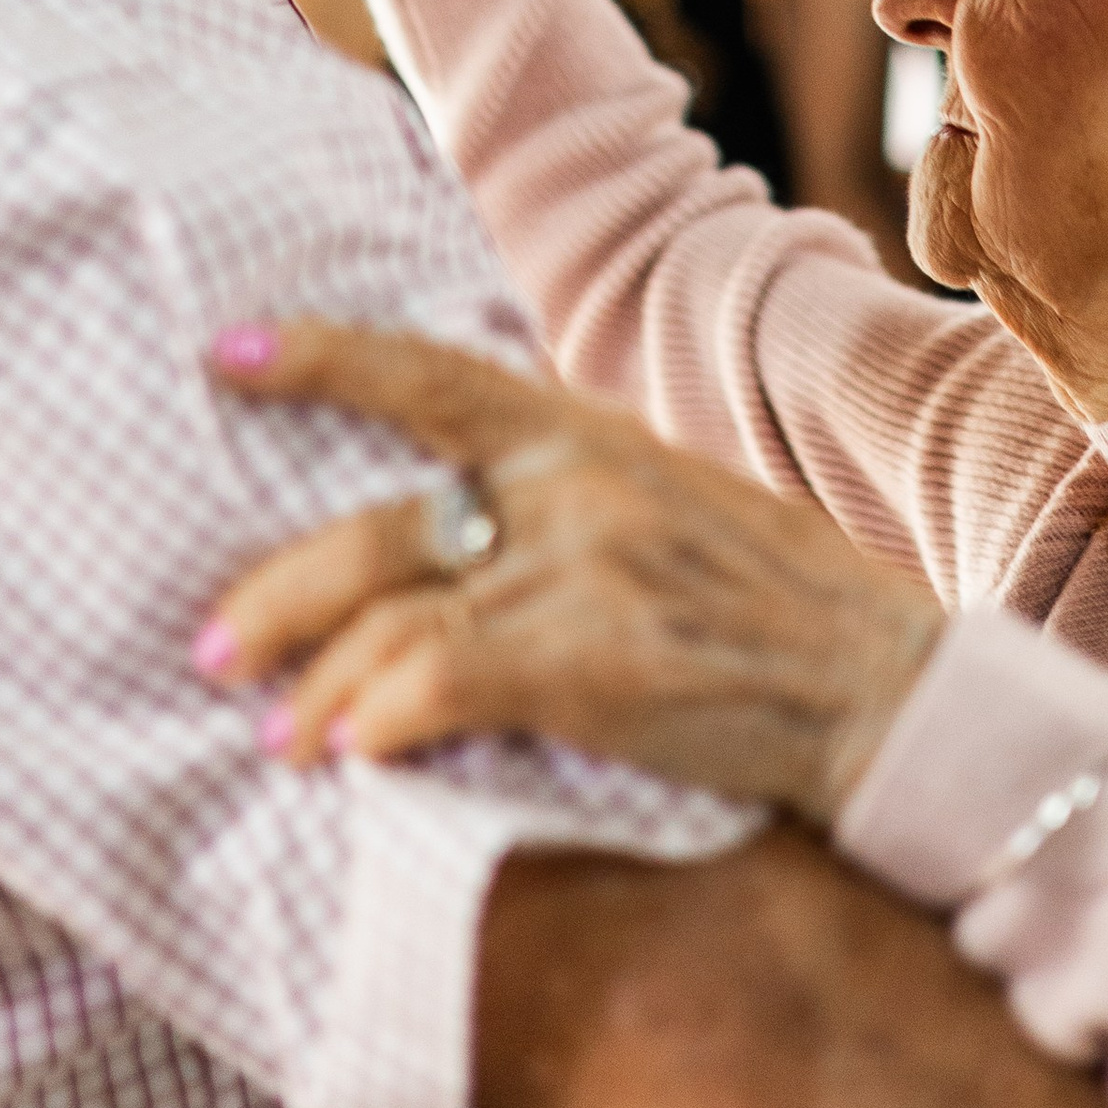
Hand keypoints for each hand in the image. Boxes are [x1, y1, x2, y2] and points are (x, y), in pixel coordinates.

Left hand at [193, 318, 946, 827]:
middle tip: (213, 649)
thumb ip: (572, 503)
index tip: (222, 350)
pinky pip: (444, 681)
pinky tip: (359, 757)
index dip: (321, 357)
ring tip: (283, 740)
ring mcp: (586, 566)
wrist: (894, 693)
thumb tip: (462, 533)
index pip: (432, 374)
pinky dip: (385, 719)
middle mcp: (577, 482)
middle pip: (377, 529)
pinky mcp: (595, 657)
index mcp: (591, 434)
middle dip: (276, 597)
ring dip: (319, 689)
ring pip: (394, 619)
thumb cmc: (783, 620)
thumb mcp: (676, 511)